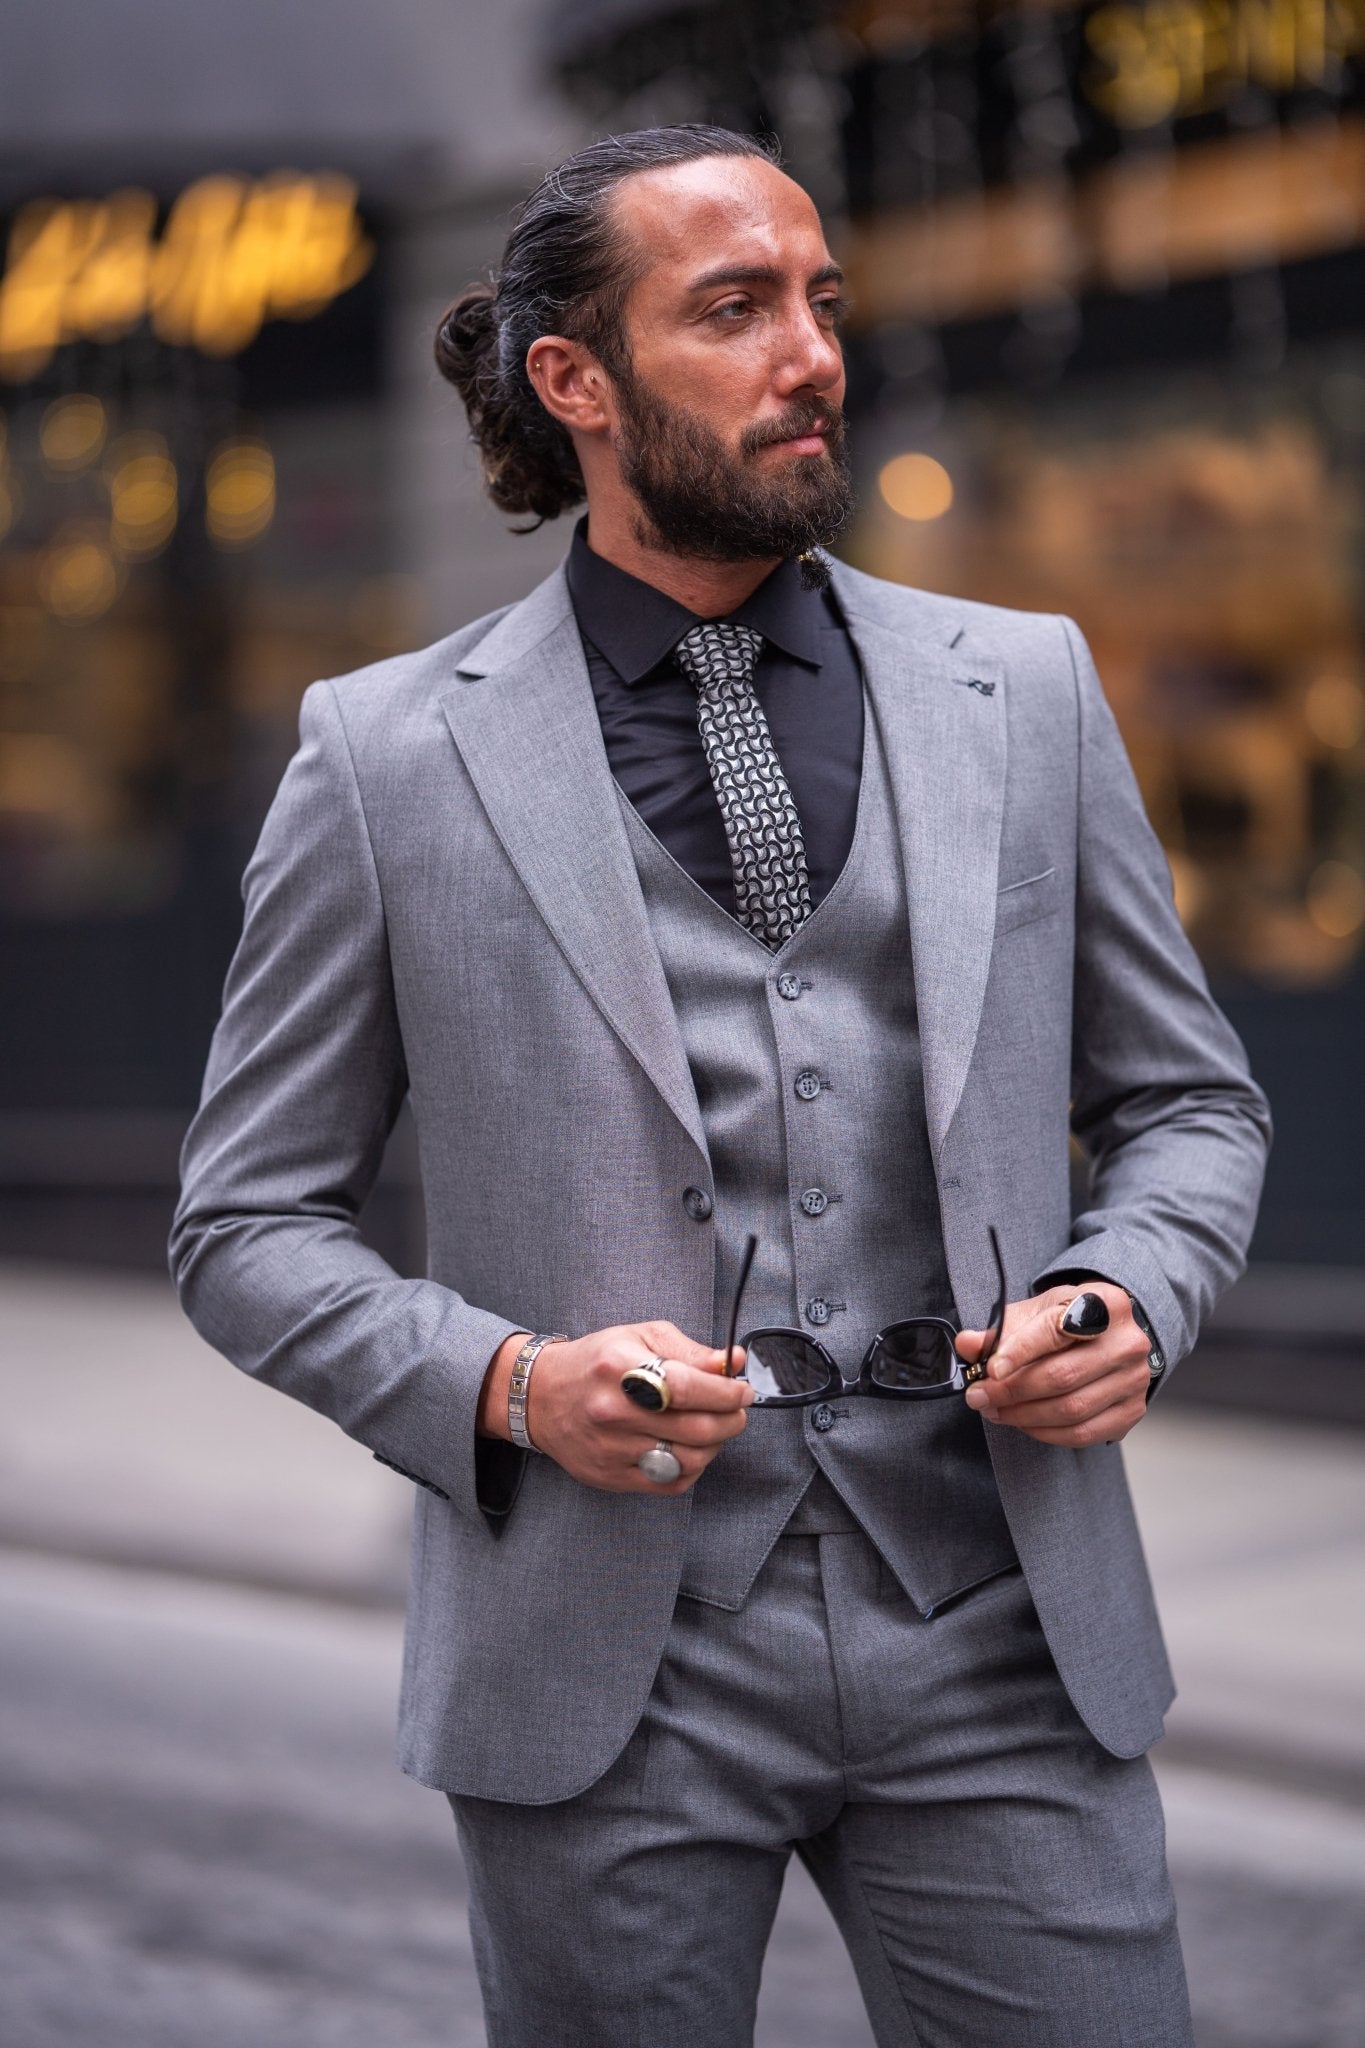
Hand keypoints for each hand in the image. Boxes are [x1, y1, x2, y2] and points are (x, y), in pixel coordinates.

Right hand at [479, 1322, 752, 1494]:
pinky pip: (669, 1482)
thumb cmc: (596, 1363)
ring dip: (715, 1445)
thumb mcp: (641, 1337)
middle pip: (696, 1428)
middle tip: (737, 1411)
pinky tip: (688, 1449)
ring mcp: (612, 1448)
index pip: (692, 1386)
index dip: (728, 1391)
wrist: (543, 1396)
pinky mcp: (612, 1476)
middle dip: (731, 1420)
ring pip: (688, 1459)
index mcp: (622, 1367)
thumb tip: (732, 1362)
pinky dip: (691, 1468)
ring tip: (713, 1428)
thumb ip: (690, 1351)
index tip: (742, 1391)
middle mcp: (614, 1411)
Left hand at [956, 1282, 1150, 1447]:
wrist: (1107, 1335)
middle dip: (1011, 1391)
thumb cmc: (1067, 1320)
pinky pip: (1083, 1433)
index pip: (1056, 1330)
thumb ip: (999, 1329)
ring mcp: (1134, 1380)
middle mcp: (1127, 1342)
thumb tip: (967, 1344)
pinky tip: (1024, 1423)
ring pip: (1071, 1409)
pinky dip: (1046, 1433)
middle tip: (980, 1396)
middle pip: (1062, 1376)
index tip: (989, 1370)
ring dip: (1024, 1416)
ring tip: (995, 1410)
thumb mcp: (1035, 1312)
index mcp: (1105, 1304)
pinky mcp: (1132, 1411)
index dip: (1018, 1352)